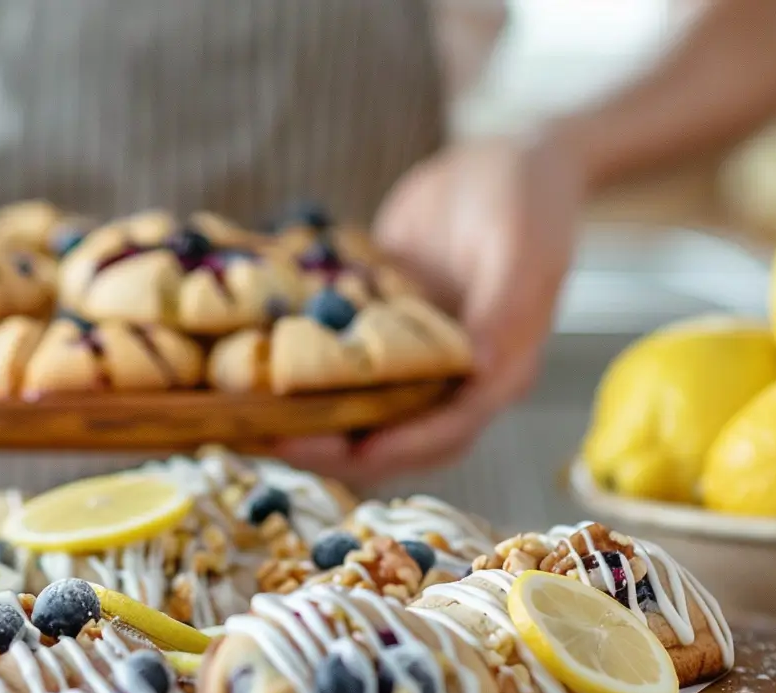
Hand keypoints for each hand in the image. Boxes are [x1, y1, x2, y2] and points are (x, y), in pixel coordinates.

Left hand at [279, 133, 584, 484]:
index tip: (346, 451)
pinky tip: (250, 367)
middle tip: (274, 438)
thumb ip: (505, 309)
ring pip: (361, 410)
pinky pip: (341, 365)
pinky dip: (302, 371)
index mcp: (498, 370)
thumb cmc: (525, 198)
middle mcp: (455, 378)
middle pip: (395, 437)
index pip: (448, 431)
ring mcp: (415, 359)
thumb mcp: (522, 246)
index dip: (399, 447)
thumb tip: (477, 365)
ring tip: (250, 417)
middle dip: (336, 447)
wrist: (504, 158)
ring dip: (310, 419)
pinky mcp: (383, 333)